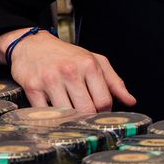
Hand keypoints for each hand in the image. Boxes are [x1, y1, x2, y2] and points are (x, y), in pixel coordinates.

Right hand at [0, 29, 135, 113]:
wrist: (33, 45)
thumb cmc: (68, 55)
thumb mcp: (96, 61)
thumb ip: (115, 82)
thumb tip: (130, 101)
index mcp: (89, 65)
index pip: (104, 100)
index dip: (104, 111)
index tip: (100, 112)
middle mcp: (70, 71)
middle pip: (86, 109)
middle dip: (88, 117)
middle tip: (85, 116)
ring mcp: (50, 80)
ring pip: (66, 113)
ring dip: (70, 118)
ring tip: (70, 114)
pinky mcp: (32, 87)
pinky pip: (45, 112)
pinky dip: (51, 117)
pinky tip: (54, 113)